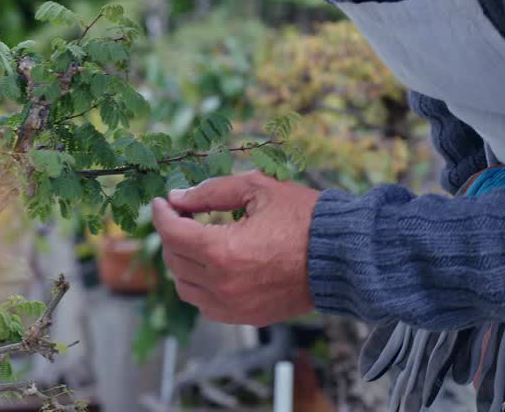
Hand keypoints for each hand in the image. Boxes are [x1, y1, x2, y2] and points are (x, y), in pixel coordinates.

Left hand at [151, 171, 321, 326]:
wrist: (343, 257)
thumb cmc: (305, 218)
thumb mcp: (257, 188)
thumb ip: (211, 192)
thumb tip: (178, 198)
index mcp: (223, 251)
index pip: (172, 234)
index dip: (161, 215)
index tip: (162, 202)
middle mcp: (223, 284)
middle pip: (174, 259)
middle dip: (172, 234)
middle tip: (181, 215)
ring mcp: (234, 305)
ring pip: (185, 287)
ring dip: (181, 262)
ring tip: (194, 240)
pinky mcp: (246, 316)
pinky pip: (205, 305)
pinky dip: (199, 285)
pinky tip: (211, 265)